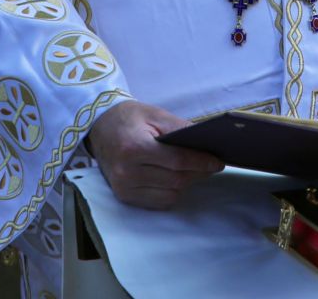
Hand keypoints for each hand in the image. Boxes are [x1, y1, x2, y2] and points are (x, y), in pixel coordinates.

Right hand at [86, 100, 223, 209]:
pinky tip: (175, 178)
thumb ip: (180, 128)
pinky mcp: (124, 197)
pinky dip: (172, 191)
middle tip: (211, 164)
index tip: (218, 162)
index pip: (176, 161)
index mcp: (134, 147)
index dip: (201, 162)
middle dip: (197, 172)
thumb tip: (206, 143)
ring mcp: (124, 188)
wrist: (99, 127)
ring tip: (193, 169)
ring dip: (186, 182)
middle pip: (175, 179)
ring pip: (170, 193)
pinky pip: (159, 201)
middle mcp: (126, 172)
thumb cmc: (129, 118)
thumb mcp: (155, 114)